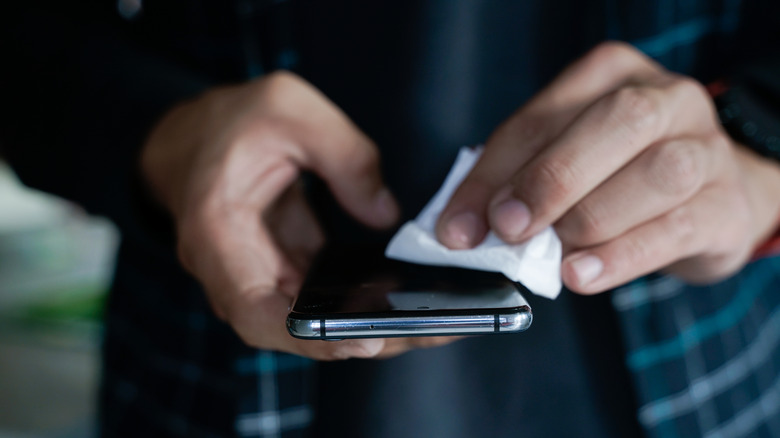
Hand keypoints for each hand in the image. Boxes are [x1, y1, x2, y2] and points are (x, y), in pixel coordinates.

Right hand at [141, 72, 452, 358]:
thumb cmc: (229, 120)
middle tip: (426, 334)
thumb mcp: (289, 107)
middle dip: (359, 340)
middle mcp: (231, 271)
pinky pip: (318, 300)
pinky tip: (404, 296)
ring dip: (366, 327)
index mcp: (217, 233)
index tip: (364, 341)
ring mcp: (255, 276)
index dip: (309, 337)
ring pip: (310, 323)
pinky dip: (358, 303)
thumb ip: (345, 156)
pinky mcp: (280, 270)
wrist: (192, 135)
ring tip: (430, 324)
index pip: (257, 311)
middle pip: (293, 332)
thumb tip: (385, 214)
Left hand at [436, 42, 779, 293]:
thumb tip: (462, 228)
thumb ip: (516, 182)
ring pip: (656, 174)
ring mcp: (706, 148)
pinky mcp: (725, 206)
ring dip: (590, 219)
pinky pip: (676, 229)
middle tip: (508, 228)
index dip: (493, 174)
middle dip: (550, 179)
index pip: (542, 117)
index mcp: (610, 75)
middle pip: (614, 123)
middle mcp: (666, 99)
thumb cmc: (619, 174)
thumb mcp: (566, 161)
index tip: (459, 226)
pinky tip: (582, 274)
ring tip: (553, 257)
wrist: (710, 194)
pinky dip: (622, 257)